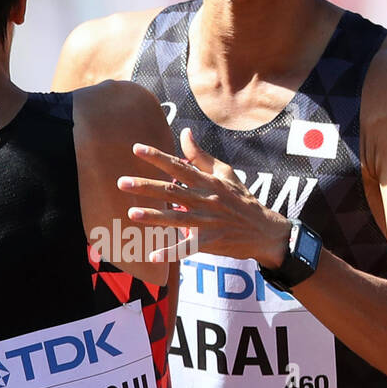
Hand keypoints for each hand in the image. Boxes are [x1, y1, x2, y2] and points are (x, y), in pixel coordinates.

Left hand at [118, 127, 291, 266]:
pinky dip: (171, 253)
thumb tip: (185, 132)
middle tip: (122, 182)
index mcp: (208, 182)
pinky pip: (188, 248)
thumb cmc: (242, 199)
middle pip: (172, 191)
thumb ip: (201, 155)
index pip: (179, 166)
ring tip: (131, 213)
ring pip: (177, 218)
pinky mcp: (210, 242)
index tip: (136, 149)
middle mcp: (206, 200)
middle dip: (146, 187)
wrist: (265, 230)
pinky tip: (152, 255)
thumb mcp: (225, 173)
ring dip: (154, 217)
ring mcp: (208, 222)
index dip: (157, 157)